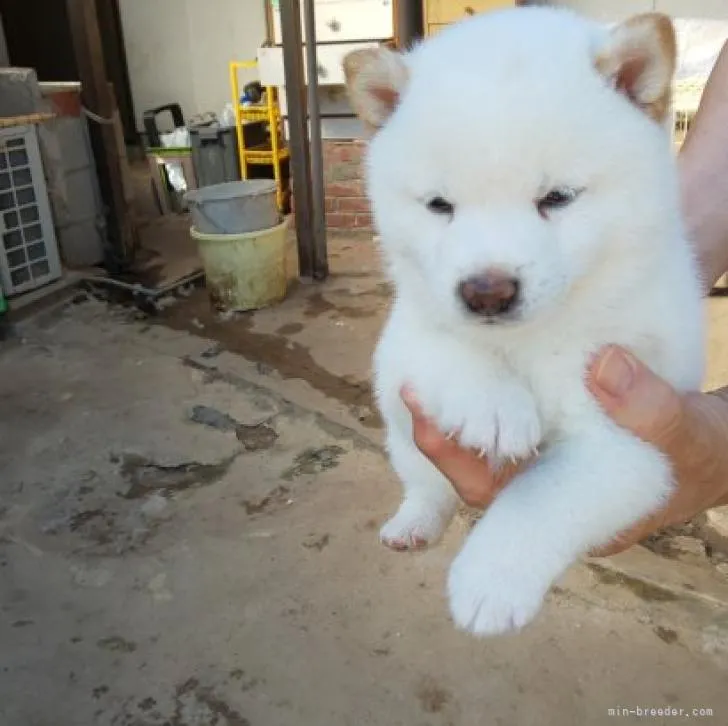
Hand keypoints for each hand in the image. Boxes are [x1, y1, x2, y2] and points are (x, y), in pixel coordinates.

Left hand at [401, 345, 727, 555]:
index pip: (507, 518)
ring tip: (416, 381)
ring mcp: (542, 474)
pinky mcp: (542, 443)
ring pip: (482, 459)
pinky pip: (497, 435)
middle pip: (480, 482)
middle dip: (442, 445)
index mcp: (577, 521)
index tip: (424, 447)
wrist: (712, 446)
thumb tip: (601, 367)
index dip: (463, 478)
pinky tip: (444, 382)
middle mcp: (548, 502)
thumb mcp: (691, 431)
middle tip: (412, 394)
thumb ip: (652, 408)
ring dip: (450, 426)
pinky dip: (473, 413)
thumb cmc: (704, 450)